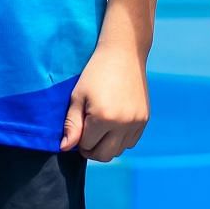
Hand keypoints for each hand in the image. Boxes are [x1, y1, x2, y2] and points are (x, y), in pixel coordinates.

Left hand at [60, 41, 147, 162]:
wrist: (124, 53)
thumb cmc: (95, 73)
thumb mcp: (78, 96)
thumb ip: (72, 124)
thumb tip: (65, 148)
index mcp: (103, 117)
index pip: (86, 146)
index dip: (79, 139)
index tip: (78, 126)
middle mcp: (122, 123)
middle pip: (104, 155)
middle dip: (92, 149)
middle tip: (86, 135)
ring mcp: (136, 122)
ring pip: (119, 151)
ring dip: (107, 145)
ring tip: (100, 127)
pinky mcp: (145, 119)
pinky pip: (131, 142)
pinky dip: (121, 140)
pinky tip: (114, 124)